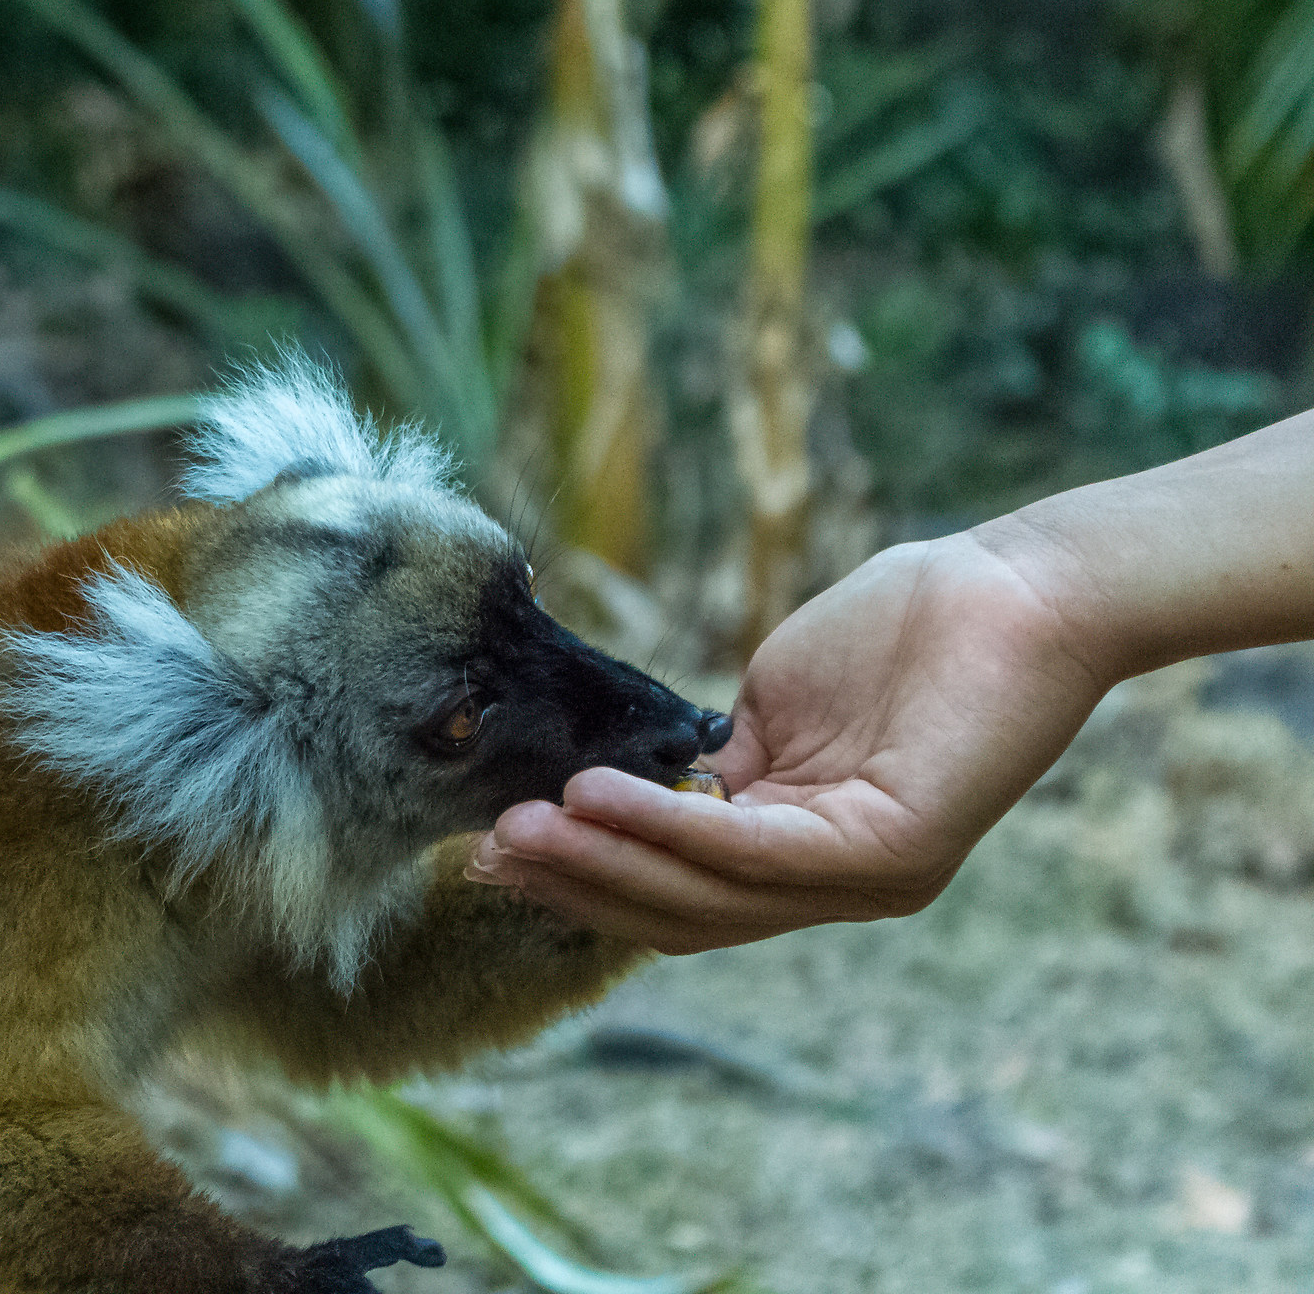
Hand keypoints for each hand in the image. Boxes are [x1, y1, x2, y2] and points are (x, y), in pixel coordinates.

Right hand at [466, 531, 1112, 953]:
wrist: (1016, 587)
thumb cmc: (907, 626)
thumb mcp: (779, 706)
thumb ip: (716, 762)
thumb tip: (638, 791)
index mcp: (812, 854)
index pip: (683, 892)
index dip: (588, 876)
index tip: (498, 847)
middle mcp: (841, 886)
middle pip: (684, 913)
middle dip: (576, 885)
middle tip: (484, 857)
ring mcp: (869, 876)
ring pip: (708, 894)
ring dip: (601, 862)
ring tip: (519, 831)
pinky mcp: (890, 849)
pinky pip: (751, 850)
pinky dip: (663, 826)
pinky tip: (594, 797)